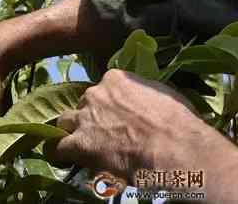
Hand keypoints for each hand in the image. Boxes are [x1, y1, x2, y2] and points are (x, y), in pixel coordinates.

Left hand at [46, 69, 237, 201]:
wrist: (174, 148)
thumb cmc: (178, 122)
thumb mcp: (163, 94)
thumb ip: (143, 93)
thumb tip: (145, 100)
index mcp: (114, 79)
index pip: (102, 89)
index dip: (107, 105)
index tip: (117, 117)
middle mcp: (94, 94)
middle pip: (83, 105)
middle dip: (91, 118)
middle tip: (106, 135)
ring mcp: (84, 118)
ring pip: (66, 122)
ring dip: (74, 133)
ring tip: (87, 147)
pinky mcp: (79, 143)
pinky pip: (59, 147)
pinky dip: (63, 154)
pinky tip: (70, 160)